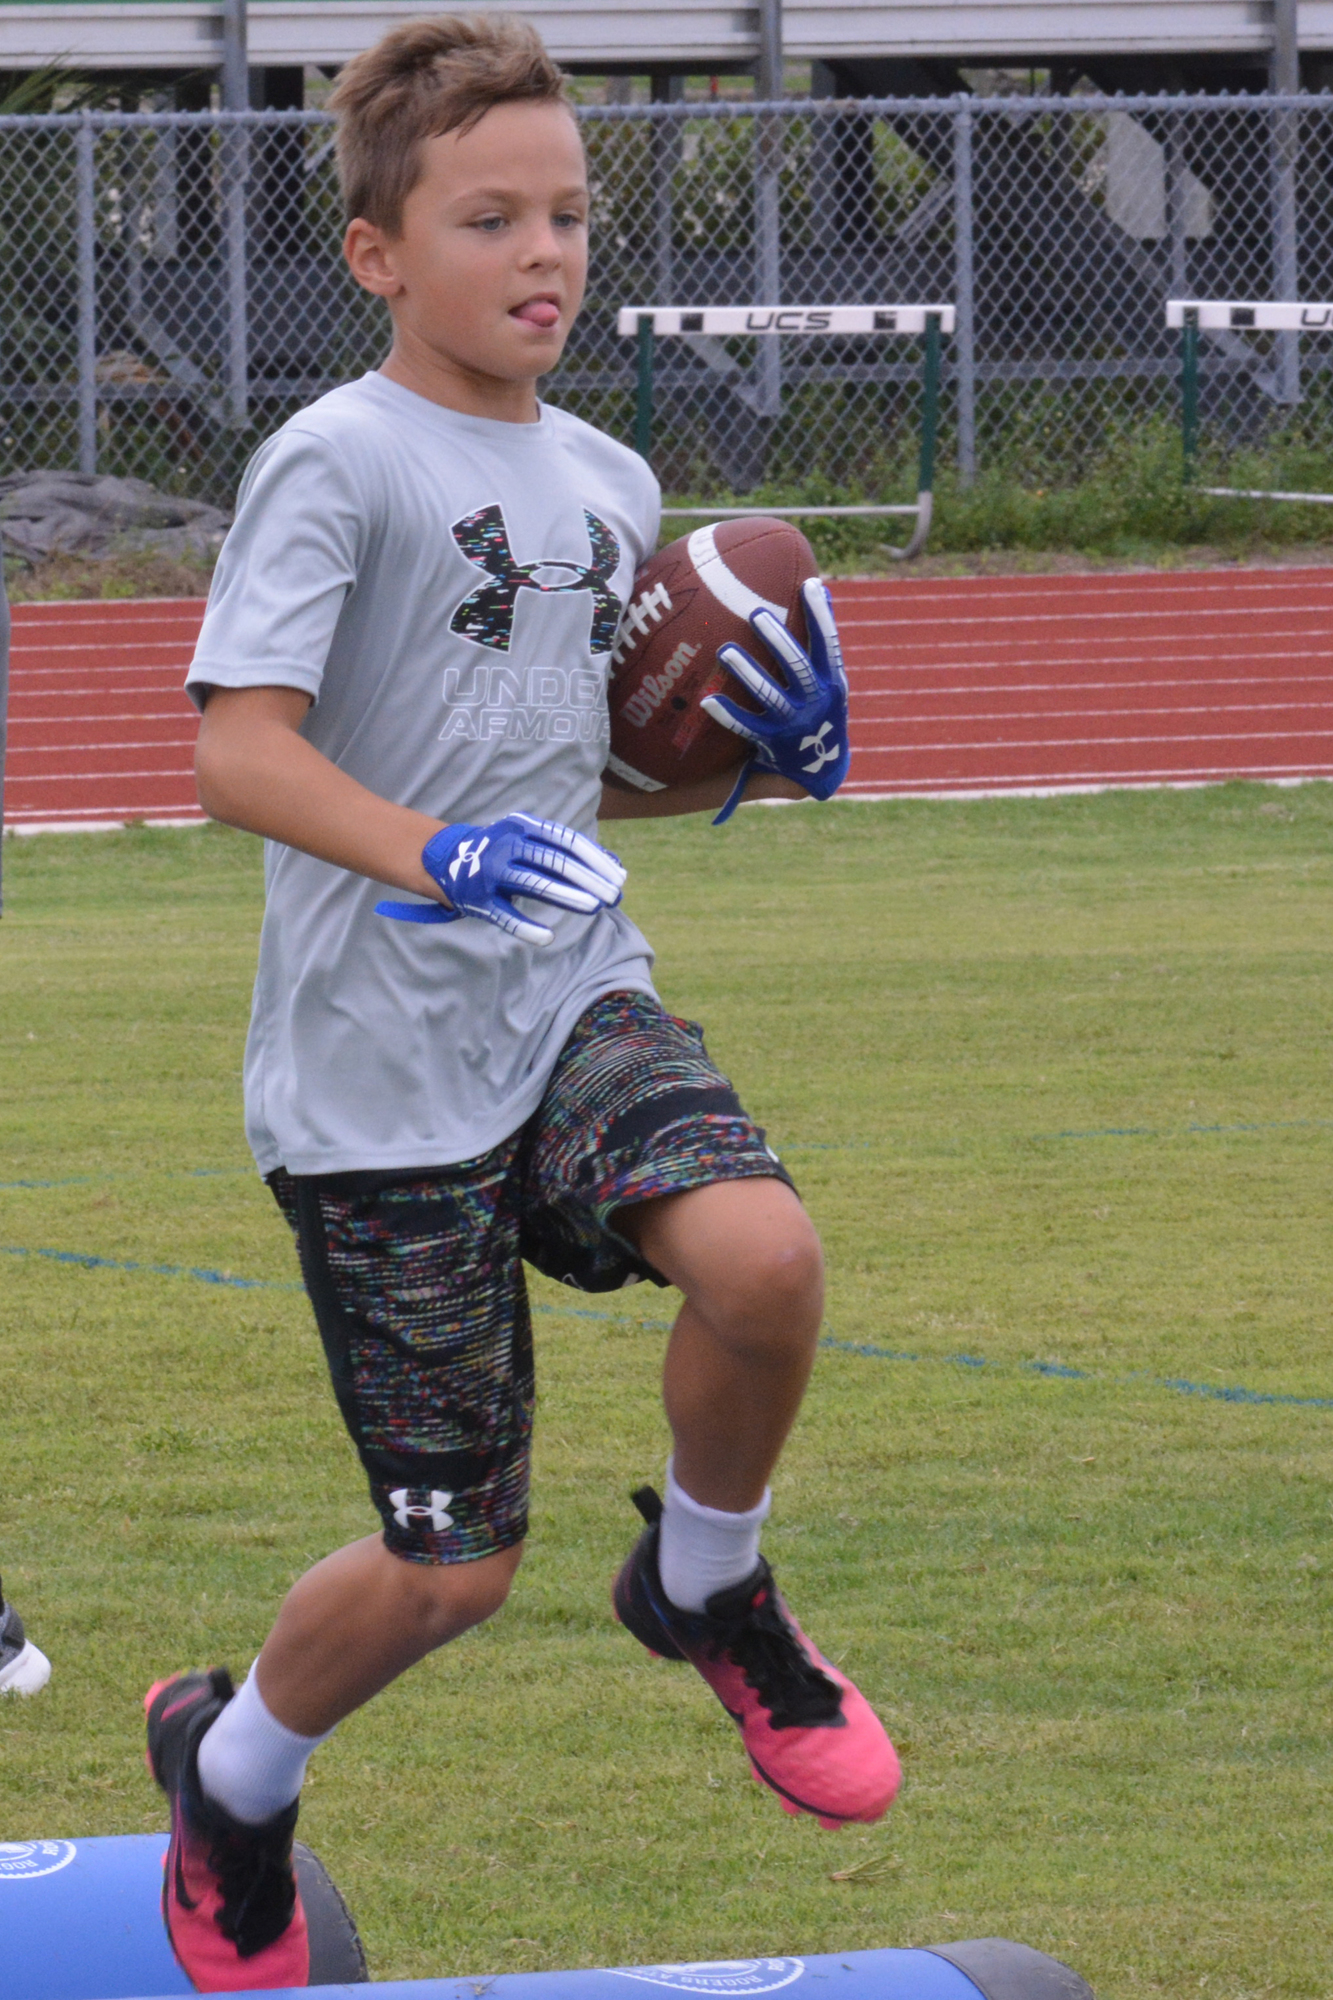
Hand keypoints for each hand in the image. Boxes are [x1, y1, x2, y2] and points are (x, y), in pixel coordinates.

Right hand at [376, 814, 625, 946]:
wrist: (447, 858)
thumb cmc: (505, 852)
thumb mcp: (533, 843)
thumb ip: (568, 855)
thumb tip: (617, 867)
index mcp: (525, 827)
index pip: (567, 841)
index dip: (595, 859)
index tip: (620, 876)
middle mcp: (508, 844)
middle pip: (555, 861)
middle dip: (588, 879)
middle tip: (614, 897)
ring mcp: (492, 871)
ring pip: (533, 884)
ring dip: (566, 897)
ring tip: (594, 908)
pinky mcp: (478, 899)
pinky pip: (505, 915)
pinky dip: (526, 928)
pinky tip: (548, 937)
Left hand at [701, 579, 850, 823]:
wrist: (820, 766)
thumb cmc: (821, 708)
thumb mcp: (830, 680)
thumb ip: (820, 642)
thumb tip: (816, 586)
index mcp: (833, 683)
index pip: (829, 644)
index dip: (820, 616)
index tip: (808, 585)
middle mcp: (816, 702)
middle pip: (797, 667)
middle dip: (778, 640)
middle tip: (756, 614)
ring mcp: (794, 724)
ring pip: (770, 695)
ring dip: (748, 673)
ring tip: (725, 650)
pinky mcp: (773, 743)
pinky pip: (747, 727)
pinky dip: (728, 715)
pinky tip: (708, 700)